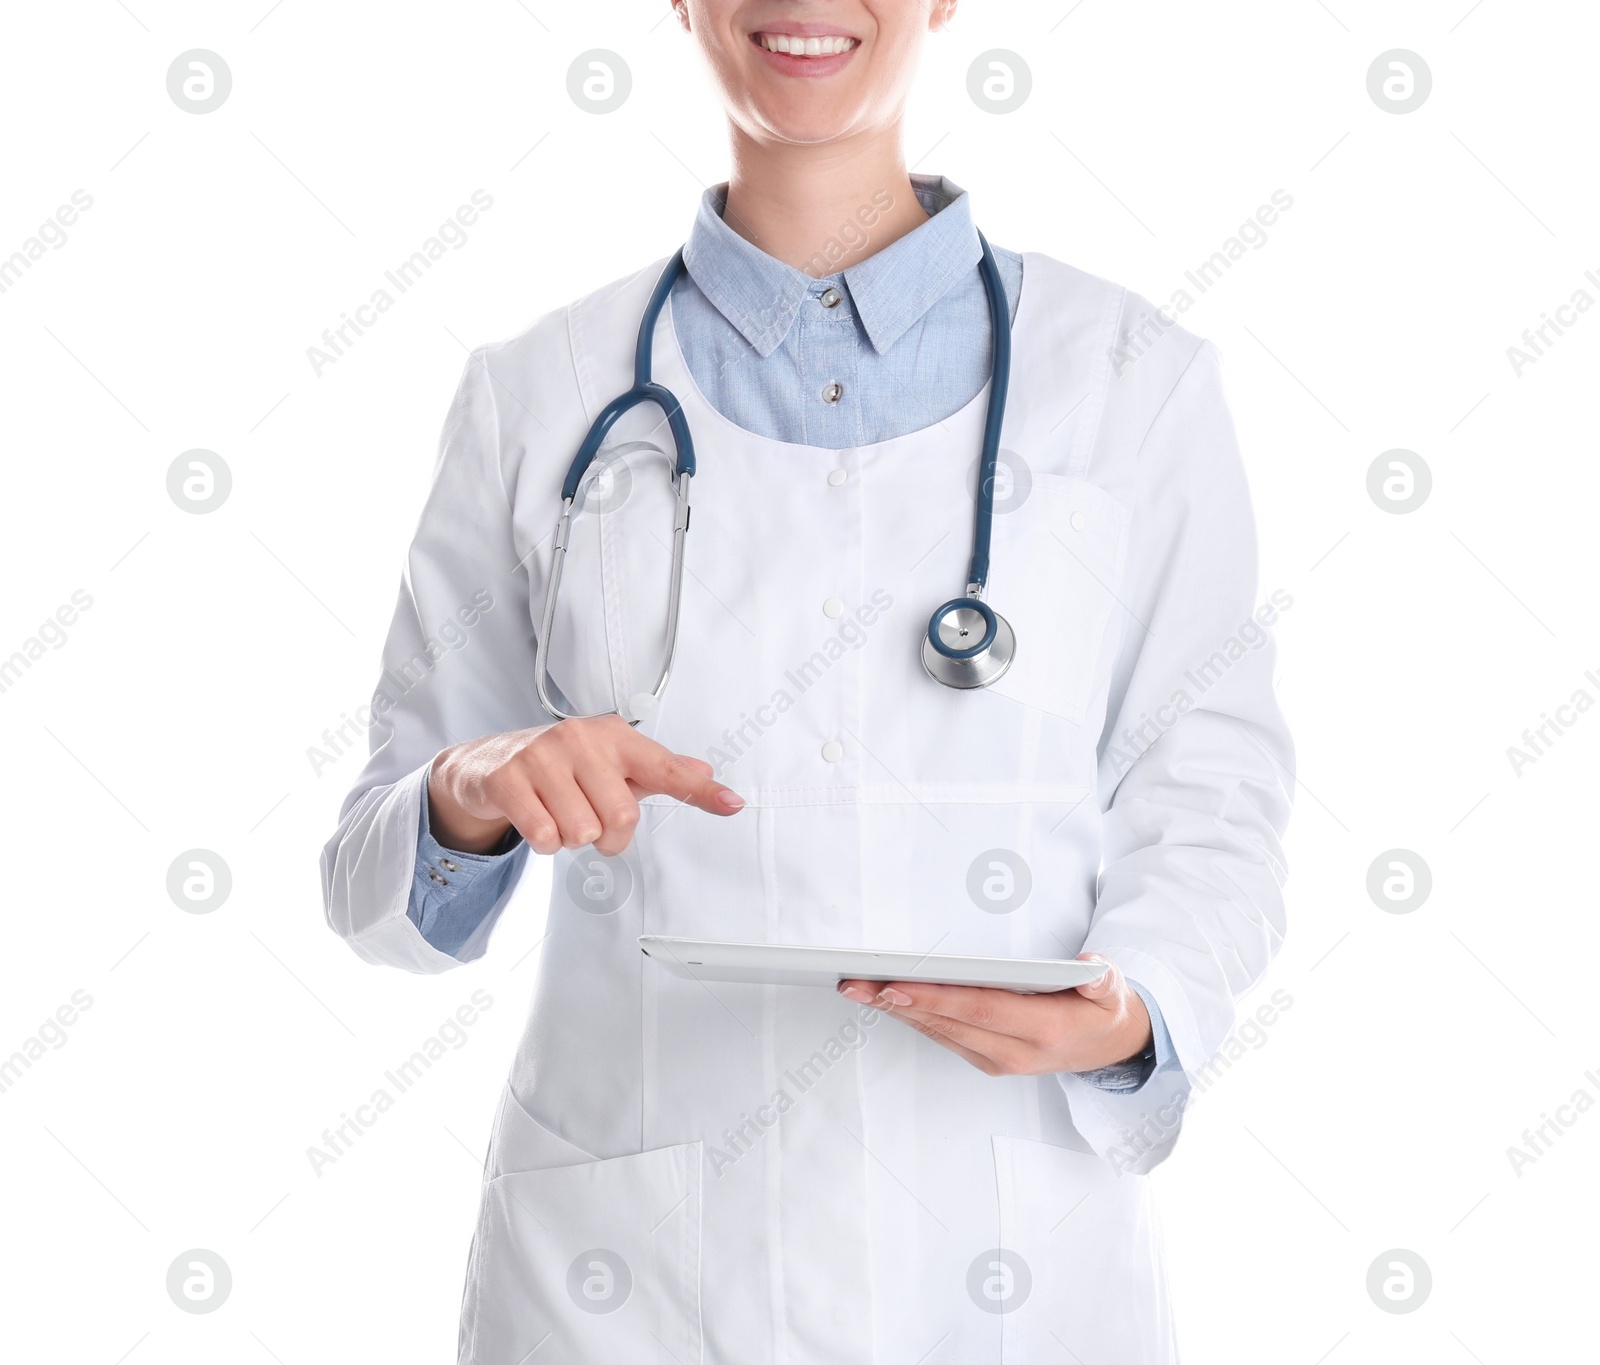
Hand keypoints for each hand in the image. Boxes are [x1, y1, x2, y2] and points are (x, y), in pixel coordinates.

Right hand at [428, 714, 743, 855]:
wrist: (486, 762)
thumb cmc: (561, 765)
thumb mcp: (611, 762)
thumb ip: (659, 771)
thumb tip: (706, 772)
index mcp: (615, 737)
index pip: (666, 768)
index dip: (701, 791)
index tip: (732, 804)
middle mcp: (581, 739)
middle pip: (621, 818)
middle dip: (607, 836)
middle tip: (589, 820)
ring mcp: (542, 756)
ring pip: (581, 832)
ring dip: (571, 838)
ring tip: (558, 814)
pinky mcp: (508, 778)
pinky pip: (543, 835)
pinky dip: (543, 842)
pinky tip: (535, 818)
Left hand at [836, 955, 1151, 1076]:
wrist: (1110, 1049)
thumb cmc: (1103, 1011)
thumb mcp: (1112, 991)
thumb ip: (1102, 978)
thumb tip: (1088, 964)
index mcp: (1044, 1032)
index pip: (979, 1011)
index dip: (935, 999)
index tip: (897, 984)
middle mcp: (1015, 1053)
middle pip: (947, 1023)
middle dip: (897, 1002)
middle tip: (856, 983)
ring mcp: (998, 1060)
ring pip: (938, 1032)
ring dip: (895, 1010)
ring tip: (858, 988)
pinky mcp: (986, 1058)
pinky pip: (942, 1036)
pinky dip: (913, 1016)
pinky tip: (886, 999)